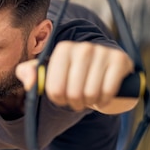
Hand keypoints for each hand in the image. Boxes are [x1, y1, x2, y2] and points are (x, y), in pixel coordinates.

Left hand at [16, 41, 134, 111]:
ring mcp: (102, 52)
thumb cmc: (75, 75)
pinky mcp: (119, 60)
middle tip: (78, 99)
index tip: (62, 97)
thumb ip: (31, 75)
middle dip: (75, 102)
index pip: (54, 89)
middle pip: (73, 93)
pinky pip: (108, 91)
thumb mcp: (51, 74)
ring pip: (91, 93)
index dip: (58, 99)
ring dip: (90, 102)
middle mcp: (82, 47)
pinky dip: (104, 100)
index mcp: (63, 49)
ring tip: (90, 96)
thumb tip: (29, 81)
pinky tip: (103, 96)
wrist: (107, 72)